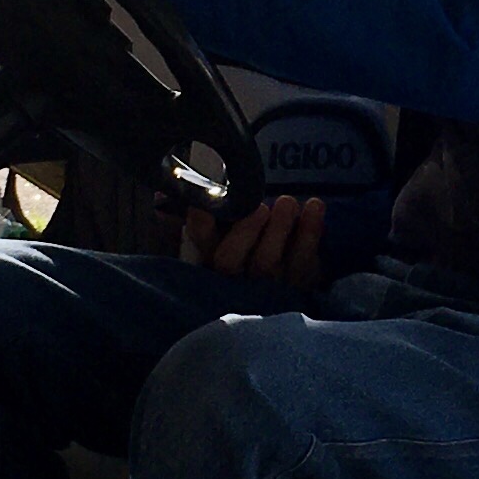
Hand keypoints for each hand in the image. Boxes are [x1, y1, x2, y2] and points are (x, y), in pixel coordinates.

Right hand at [179, 192, 324, 290]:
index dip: (198, 226)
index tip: (203, 203)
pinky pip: (303, 263)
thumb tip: (163, 190)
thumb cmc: (248, 246)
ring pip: (267, 264)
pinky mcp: (297, 287)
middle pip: (230, 262)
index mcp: (208, 262)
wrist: (288, 283)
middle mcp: (231, 280)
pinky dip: (310, 234)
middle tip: (259, 207)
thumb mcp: (221, 233)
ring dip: (278, 230)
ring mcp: (265, 288)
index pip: (196, 245)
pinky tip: (315, 207)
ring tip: (287, 203)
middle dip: (244, 232)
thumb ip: (201, 214)